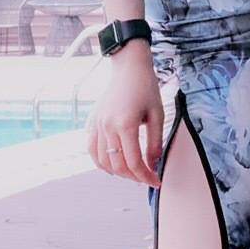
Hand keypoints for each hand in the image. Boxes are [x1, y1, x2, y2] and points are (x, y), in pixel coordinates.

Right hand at [85, 42, 163, 186]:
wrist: (129, 67)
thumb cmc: (145, 87)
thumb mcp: (157, 115)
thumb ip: (155, 142)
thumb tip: (152, 164)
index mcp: (125, 124)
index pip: (134, 162)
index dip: (146, 176)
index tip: (155, 181)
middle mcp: (107, 126)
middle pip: (117, 165)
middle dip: (133, 176)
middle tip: (146, 177)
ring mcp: (97, 124)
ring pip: (102, 161)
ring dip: (117, 172)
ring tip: (131, 172)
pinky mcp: (92, 121)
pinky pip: (91, 149)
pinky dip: (101, 161)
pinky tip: (113, 163)